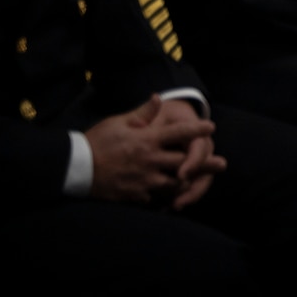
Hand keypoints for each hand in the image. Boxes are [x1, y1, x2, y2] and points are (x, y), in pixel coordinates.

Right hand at [85, 95, 215, 205]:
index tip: (211, 126)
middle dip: (204, 163)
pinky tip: (172, 198)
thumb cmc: (96, 142)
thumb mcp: (118, 122)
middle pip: (184, 162)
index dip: (197, 128)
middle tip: (221, 164)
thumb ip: (142, 112)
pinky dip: (164, 197)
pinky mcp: (135, 195)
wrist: (75, 169)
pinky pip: (155, 198)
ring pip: (174, 184)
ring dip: (187, 182)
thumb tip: (158, 98)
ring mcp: (143, 180)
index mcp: (147, 140)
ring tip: (200, 183)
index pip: (179, 132)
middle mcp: (150, 160)